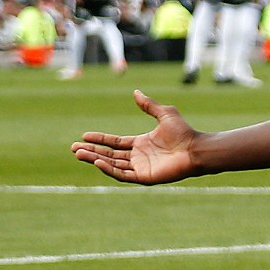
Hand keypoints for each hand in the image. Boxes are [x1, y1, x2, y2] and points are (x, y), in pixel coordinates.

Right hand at [71, 90, 197, 184]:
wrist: (196, 148)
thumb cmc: (184, 132)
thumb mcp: (164, 114)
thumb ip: (148, 105)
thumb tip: (136, 92)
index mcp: (141, 143)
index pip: (115, 143)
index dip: (100, 139)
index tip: (84, 136)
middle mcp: (139, 156)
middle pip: (109, 154)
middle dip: (91, 151)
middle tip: (73, 148)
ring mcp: (141, 168)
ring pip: (112, 164)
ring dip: (95, 159)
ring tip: (79, 154)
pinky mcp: (144, 177)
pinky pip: (123, 174)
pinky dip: (109, 169)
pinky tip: (97, 162)